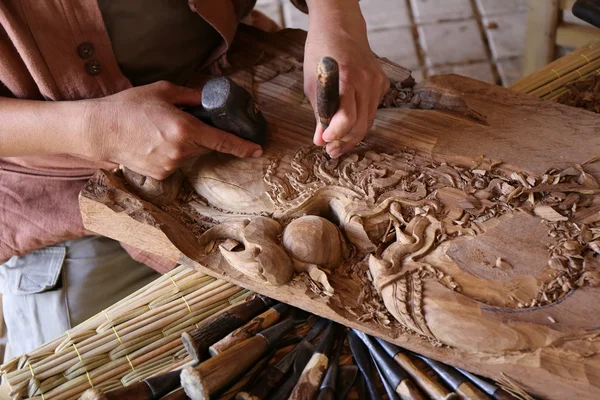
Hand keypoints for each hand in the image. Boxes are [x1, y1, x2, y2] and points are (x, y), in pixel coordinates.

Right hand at [81, 81, 262, 178]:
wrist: (99, 130)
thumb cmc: (129, 106)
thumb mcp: (163, 91)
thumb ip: (192, 96)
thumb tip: (210, 98)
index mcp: (185, 129)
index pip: (222, 141)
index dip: (243, 147)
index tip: (258, 150)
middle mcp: (181, 151)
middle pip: (206, 146)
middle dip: (203, 135)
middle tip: (184, 122)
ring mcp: (170, 166)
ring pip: (191, 155)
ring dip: (186, 144)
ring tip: (162, 131)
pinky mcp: (161, 175)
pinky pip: (176, 163)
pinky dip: (172, 153)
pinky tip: (154, 143)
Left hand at [304, 0, 389, 158]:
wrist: (340, 28)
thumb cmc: (321, 54)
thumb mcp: (312, 84)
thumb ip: (319, 113)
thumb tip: (320, 140)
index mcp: (345, 78)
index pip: (347, 118)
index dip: (336, 134)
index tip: (324, 141)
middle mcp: (366, 80)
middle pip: (361, 124)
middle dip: (344, 141)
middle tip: (330, 151)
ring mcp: (377, 82)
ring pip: (369, 120)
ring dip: (353, 136)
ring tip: (337, 145)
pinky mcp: (383, 83)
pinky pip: (373, 110)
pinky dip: (361, 120)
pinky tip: (349, 125)